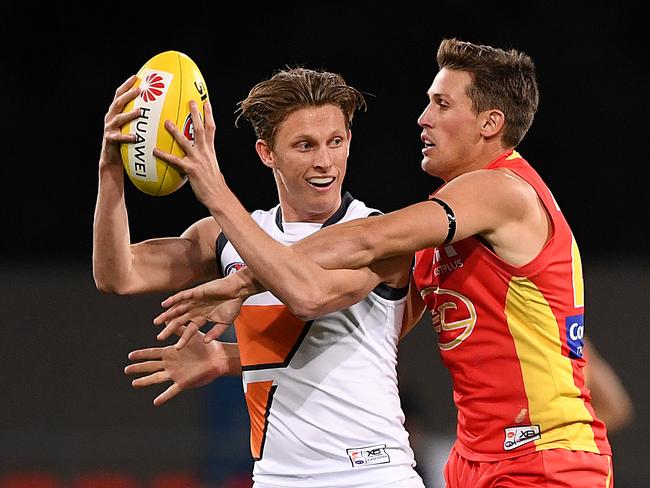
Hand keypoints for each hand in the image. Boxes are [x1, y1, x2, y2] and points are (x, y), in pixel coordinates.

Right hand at [100, 75, 141, 168]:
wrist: (112, 158)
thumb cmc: (126, 141)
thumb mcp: (131, 126)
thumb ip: (138, 116)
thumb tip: (156, 107)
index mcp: (115, 112)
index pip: (119, 95)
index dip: (126, 85)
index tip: (136, 76)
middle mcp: (110, 118)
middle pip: (118, 103)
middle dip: (128, 95)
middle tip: (139, 90)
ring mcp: (109, 128)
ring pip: (118, 118)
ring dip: (129, 114)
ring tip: (140, 112)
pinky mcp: (110, 140)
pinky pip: (118, 138)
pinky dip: (127, 137)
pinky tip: (136, 137)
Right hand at [124, 330, 240, 405]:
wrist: (218, 357)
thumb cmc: (205, 345)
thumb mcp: (190, 334)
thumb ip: (178, 328)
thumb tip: (167, 319)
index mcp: (171, 352)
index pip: (152, 353)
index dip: (141, 354)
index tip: (130, 355)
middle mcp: (171, 364)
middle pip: (151, 366)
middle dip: (138, 367)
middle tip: (126, 369)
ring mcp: (176, 374)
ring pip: (157, 378)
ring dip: (145, 381)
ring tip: (134, 383)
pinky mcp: (184, 382)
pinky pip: (172, 391)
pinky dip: (164, 396)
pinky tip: (156, 401)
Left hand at [153, 99, 222, 208]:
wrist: (218, 195)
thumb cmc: (214, 184)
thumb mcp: (212, 166)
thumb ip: (205, 157)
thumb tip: (199, 154)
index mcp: (211, 150)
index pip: (211, 128)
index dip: (209, 115)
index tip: (206, 102)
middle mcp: (205, 152)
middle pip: (200, 129)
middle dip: (196, 114)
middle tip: (190, 101)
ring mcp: (198, 160)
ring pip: (186, 142)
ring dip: (176, 131)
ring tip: (166, 122)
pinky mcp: (190, 169)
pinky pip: (175, 160)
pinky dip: (164, 155)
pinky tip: (154, 151)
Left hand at [154, 276, 243, 348]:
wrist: (237, 290)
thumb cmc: (233, 305)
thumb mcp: (224, 323)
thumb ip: (215, 332)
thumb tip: (207, 341)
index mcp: (202, 318)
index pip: (190, 330)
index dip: (183, 339)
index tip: (177, 347)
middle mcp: (196, 310)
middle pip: (179, 321)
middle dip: (169, 329)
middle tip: (159, 337)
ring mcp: (195, 301)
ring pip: (177, 309)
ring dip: (167, 315)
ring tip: (157, 322)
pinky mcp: (196, 292)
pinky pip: (182, 296)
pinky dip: (173, 300)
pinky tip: (165, 304)